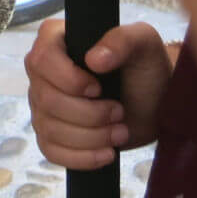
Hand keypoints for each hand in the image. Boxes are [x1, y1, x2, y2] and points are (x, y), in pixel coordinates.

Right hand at [25, 18, 173, 167]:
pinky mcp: (51, 134)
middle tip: (119, 112)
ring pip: (50, 129)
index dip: (69, 80)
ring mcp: (42, 105)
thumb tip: (94, 59)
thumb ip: (122, 40)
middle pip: (47, 100)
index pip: (42, 60)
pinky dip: (82, 157)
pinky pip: (52, 152)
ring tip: (120, 131)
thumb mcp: (143, 44)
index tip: (99, 88)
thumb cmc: (145, 67)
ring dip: (92, 137)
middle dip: (90, 114)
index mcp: (54, 40)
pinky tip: (107, 153)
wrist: (155, 102)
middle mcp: (42, 72)